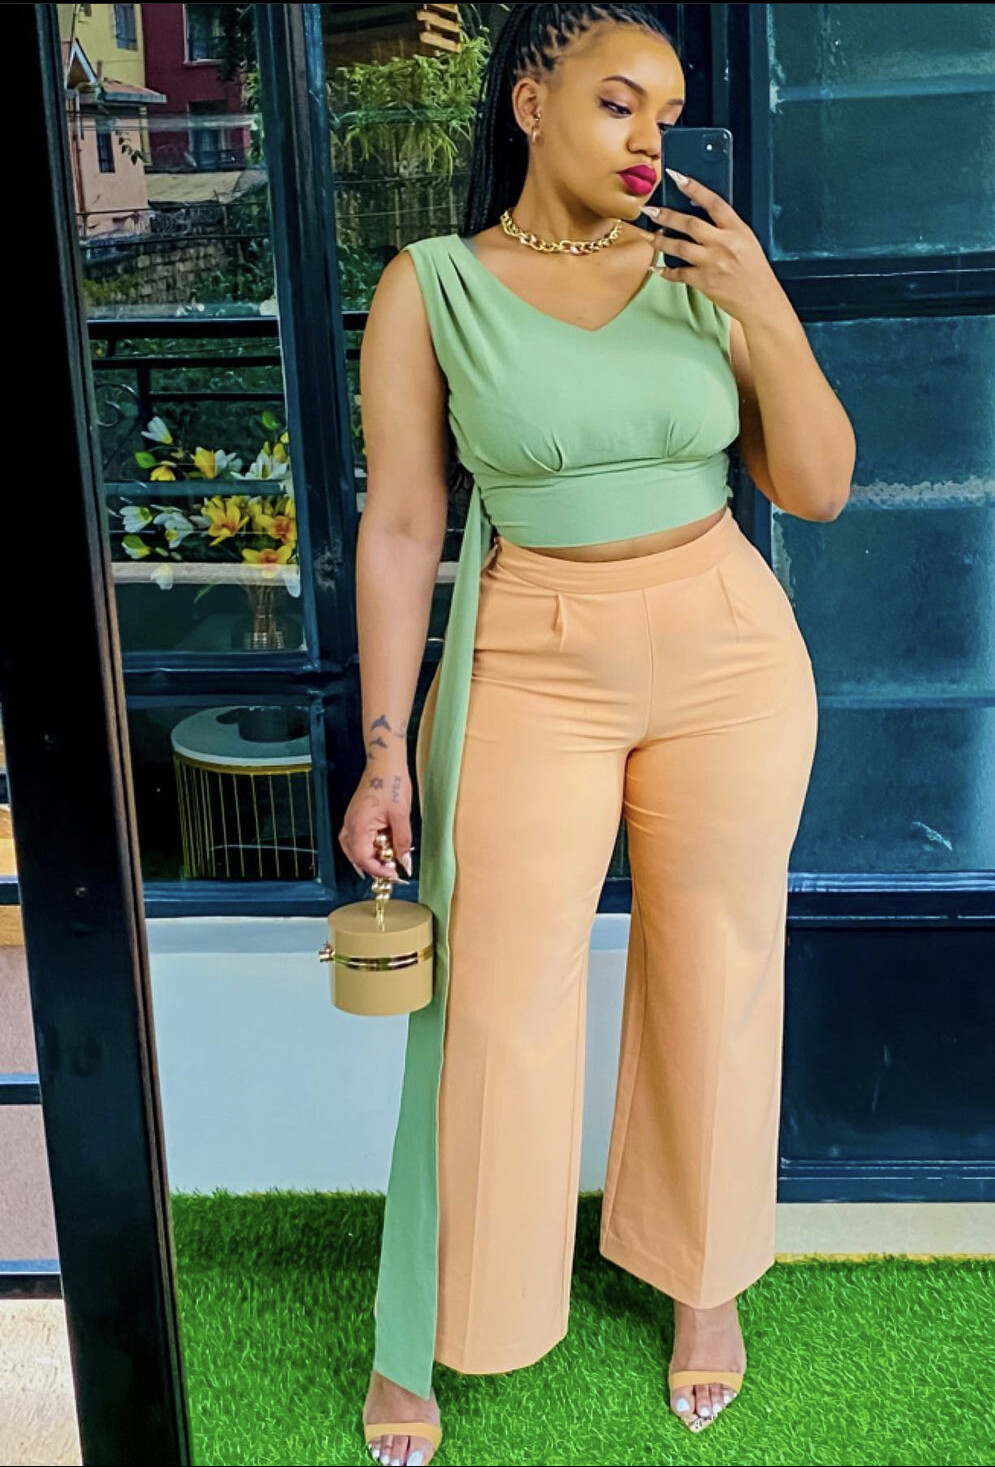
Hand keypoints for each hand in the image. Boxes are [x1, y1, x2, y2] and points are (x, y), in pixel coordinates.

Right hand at [339, 763, 414, 883]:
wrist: (385, 762)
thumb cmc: (391, 782)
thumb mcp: (401, 816)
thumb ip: (402, 842)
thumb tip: (404, 862)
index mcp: (358, 826)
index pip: (362, 858)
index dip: (378, 870)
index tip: (393, 874)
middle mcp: (350, 824)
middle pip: (356, 856)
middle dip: (374, 865)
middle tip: (392, 869)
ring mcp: (351, 820)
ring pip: (355, 848)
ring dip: (371, 856)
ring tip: (388, 858)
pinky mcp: (356, 816)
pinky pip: (357, 838)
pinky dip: (369, 846)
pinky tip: (382, 845)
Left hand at [637, 169, 786, 328]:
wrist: (761, 301)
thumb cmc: (756, 273)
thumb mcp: (748, 242)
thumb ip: (727, 230)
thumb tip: (703, 218)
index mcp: (737, 230)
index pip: (714, 203)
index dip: (694, 188)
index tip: (677, 177)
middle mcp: (724, 244)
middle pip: (690, 224)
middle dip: (666, 216)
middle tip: (650, 210)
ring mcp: (712, 263)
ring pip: (679, 247)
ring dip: (660, 241)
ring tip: (648, 236)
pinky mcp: (704, 282)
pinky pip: (679, 273)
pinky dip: (666, 271)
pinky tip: (657, 268)